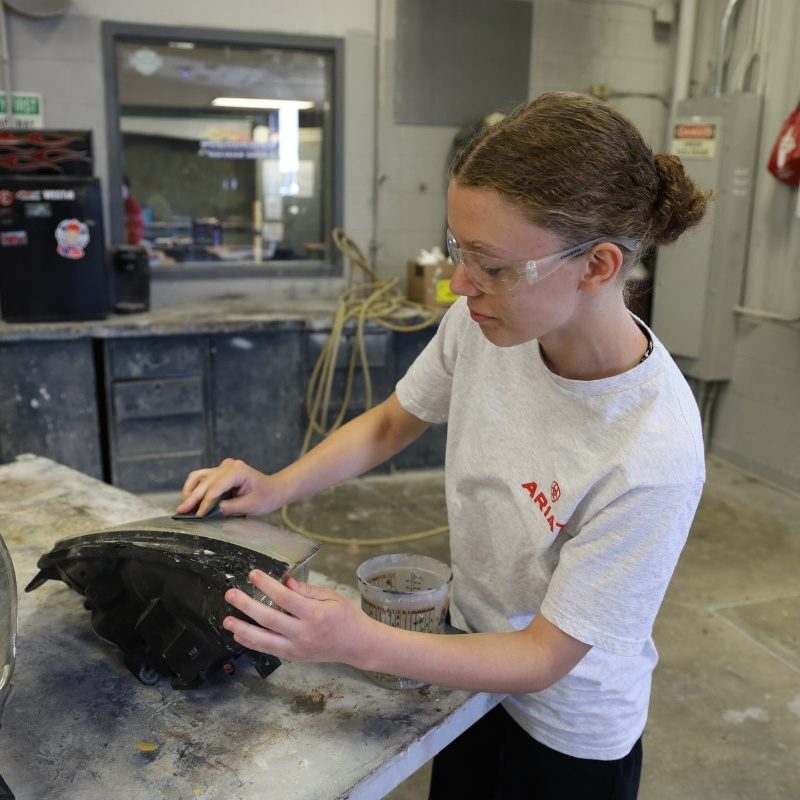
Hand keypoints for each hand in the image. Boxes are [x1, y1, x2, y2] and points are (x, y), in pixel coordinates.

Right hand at [177, 458, 279, 516]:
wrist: (274, 489)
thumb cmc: (265, 497)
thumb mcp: (249, 506)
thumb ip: (228, 508)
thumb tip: (209, 513)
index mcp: (237, 470)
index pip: (215, 488)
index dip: (205, 503)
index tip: (197, 516)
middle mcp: (228, 465)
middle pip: (205, 482)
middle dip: (193, 498)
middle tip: (181, 512)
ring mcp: (222, 467)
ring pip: (199, 477)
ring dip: (190, 491)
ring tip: (184, 507)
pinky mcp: (219, 472)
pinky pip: (202, 478)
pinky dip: (195, 489)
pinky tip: (190, 501)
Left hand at [223, 570, 376, 665]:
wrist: (358, 645)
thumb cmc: (347, 617)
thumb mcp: (332, 597)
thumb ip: (307, 590)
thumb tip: (285, 582)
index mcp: (315, 615)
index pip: (285, 598)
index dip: (267, 585)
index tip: (253, 574)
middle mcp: (304, 634)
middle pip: (269, 619)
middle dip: (247, 606)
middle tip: (231, 594)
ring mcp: (297, 648)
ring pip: (264, 640)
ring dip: (243, 629)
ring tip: (227, 619)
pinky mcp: (294, 657)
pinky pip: (269, 650)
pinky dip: (252, 643)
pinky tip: (239, 634)